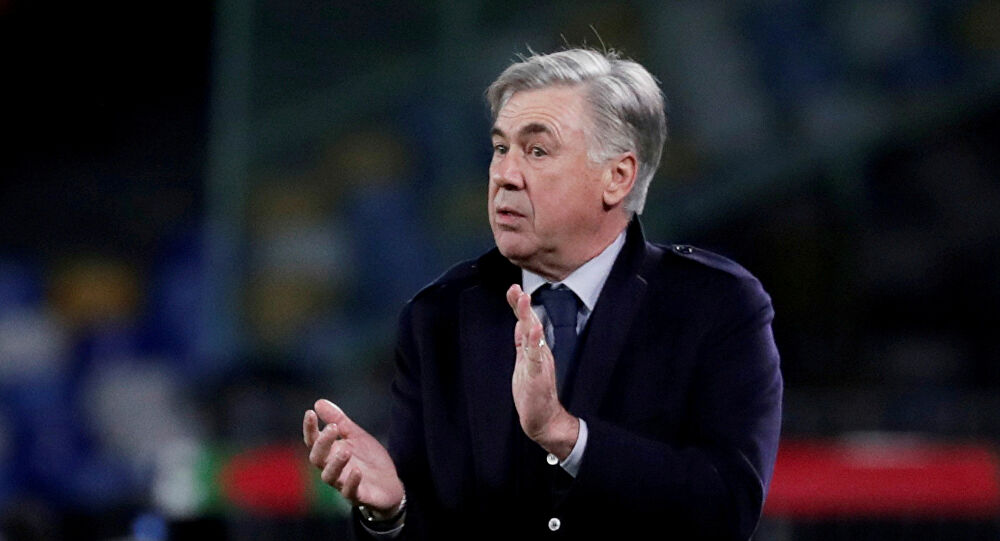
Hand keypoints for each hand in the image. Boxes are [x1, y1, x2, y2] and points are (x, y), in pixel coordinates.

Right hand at [303, 399, 403, 513]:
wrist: (390, 483)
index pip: (313, 442)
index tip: (310, 413)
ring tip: (344, 450)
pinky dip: (351, 482)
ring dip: (335, 463)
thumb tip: (318, 402)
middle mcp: (333, 469)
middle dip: (322, 444)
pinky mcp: (358, 496)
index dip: (310, 429)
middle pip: (317, 459)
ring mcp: (343, 484)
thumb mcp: (356, 435)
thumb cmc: (368, 459)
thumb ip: (339, 421)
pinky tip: (356, 471)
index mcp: (330, 453)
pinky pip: (350, 492)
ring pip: (329, 477)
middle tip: (332, 429)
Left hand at [506, 284, 579, 458]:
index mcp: (534, 349)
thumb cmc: (534, 393)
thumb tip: (519, 325)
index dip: (519, 307)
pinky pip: (536, 357)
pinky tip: (535, 330)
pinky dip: (535, 342)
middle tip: (518, 289)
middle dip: (523, 306)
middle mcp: (539, 352)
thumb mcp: (525, 363)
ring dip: (528, 318)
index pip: (525, 323)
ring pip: (533, 336)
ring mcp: (539, 363)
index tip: (513, 289)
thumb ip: (523, 344)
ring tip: (524, 301)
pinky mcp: (539, 376)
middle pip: (530, 324)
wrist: (545, 420)